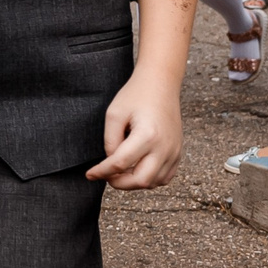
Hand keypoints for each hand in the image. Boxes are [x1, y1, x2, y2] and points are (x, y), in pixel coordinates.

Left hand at [87, 74, 180, 190]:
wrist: (161, 84)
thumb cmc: (135, 96)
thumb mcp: (114, 114)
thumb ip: (110, 142)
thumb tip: (111, 164)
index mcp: (147, 135)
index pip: (120, 163)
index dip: (101, 172)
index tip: (89, 174)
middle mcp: (164, 147)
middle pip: (141, 180)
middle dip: (119, 183)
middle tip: (106, 176)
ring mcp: (174, 151)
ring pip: (154, 182)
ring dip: (134, 183)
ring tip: (120, 171)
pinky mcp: (178, 152)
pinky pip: (165, 177)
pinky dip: (149, 180)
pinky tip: (136, 170)